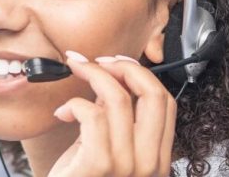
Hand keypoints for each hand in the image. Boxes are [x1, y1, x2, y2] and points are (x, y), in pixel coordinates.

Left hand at [47, 51, 177, 176]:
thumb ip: (115, 123)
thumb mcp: (105, 152)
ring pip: (118, 99)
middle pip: (152, 94)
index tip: (117, 64)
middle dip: (123, 67)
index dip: (142, 74)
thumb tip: (110, 83)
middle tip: (95, 61)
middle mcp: (149, 164)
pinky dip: (74, 104)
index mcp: (157, 160)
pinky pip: (92, 115)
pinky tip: (62, 113)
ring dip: (91, 76)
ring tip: (73, 77)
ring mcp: (127, 167)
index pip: (165, 102)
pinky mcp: (99, 166)